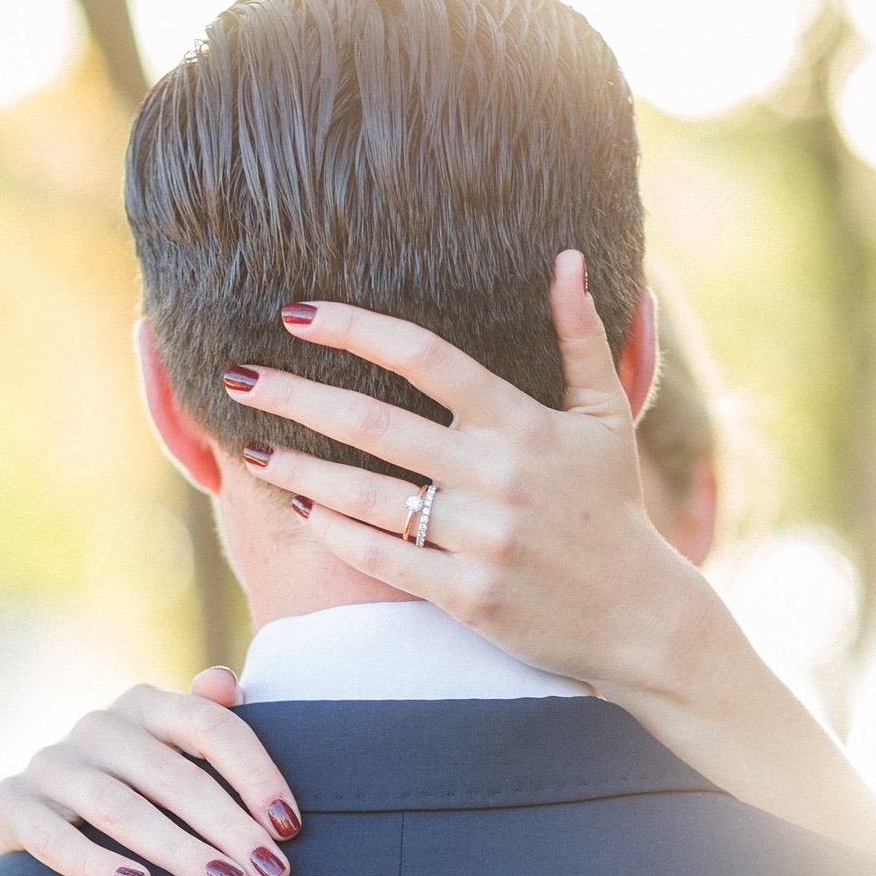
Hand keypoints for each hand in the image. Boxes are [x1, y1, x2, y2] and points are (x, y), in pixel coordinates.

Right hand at [0, 674, 301, 875]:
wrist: (41, 836)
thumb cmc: (135, 799)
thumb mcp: (174, 760)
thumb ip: (207, 724)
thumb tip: (225, 682)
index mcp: (147, 706)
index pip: (211, 726)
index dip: (255, 775)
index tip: (289, 828)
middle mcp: (97, 726)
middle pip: (174, 775)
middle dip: (230, 828)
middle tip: (271, 874)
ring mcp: (49, 763)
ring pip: (121, 809)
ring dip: (180, 851)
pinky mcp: (10, 803)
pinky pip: (53, 837)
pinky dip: (96, 865)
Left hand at [228, 253, 689, 697]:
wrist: (638, 617)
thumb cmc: (613, 510)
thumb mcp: (607, 417)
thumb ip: (580, 336)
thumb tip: (568, 258)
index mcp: (522, 423)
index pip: (424, 357)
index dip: (354, 330)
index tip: (296, 313)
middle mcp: (496, 476)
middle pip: (375, 424)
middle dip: (297, 397)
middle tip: (237, 378)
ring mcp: (480, 539)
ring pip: (367, 496)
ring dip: (301, 469)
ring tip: (254, 449)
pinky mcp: (467, 596)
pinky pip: (382, 558)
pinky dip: (337, 532)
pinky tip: (301, 507)